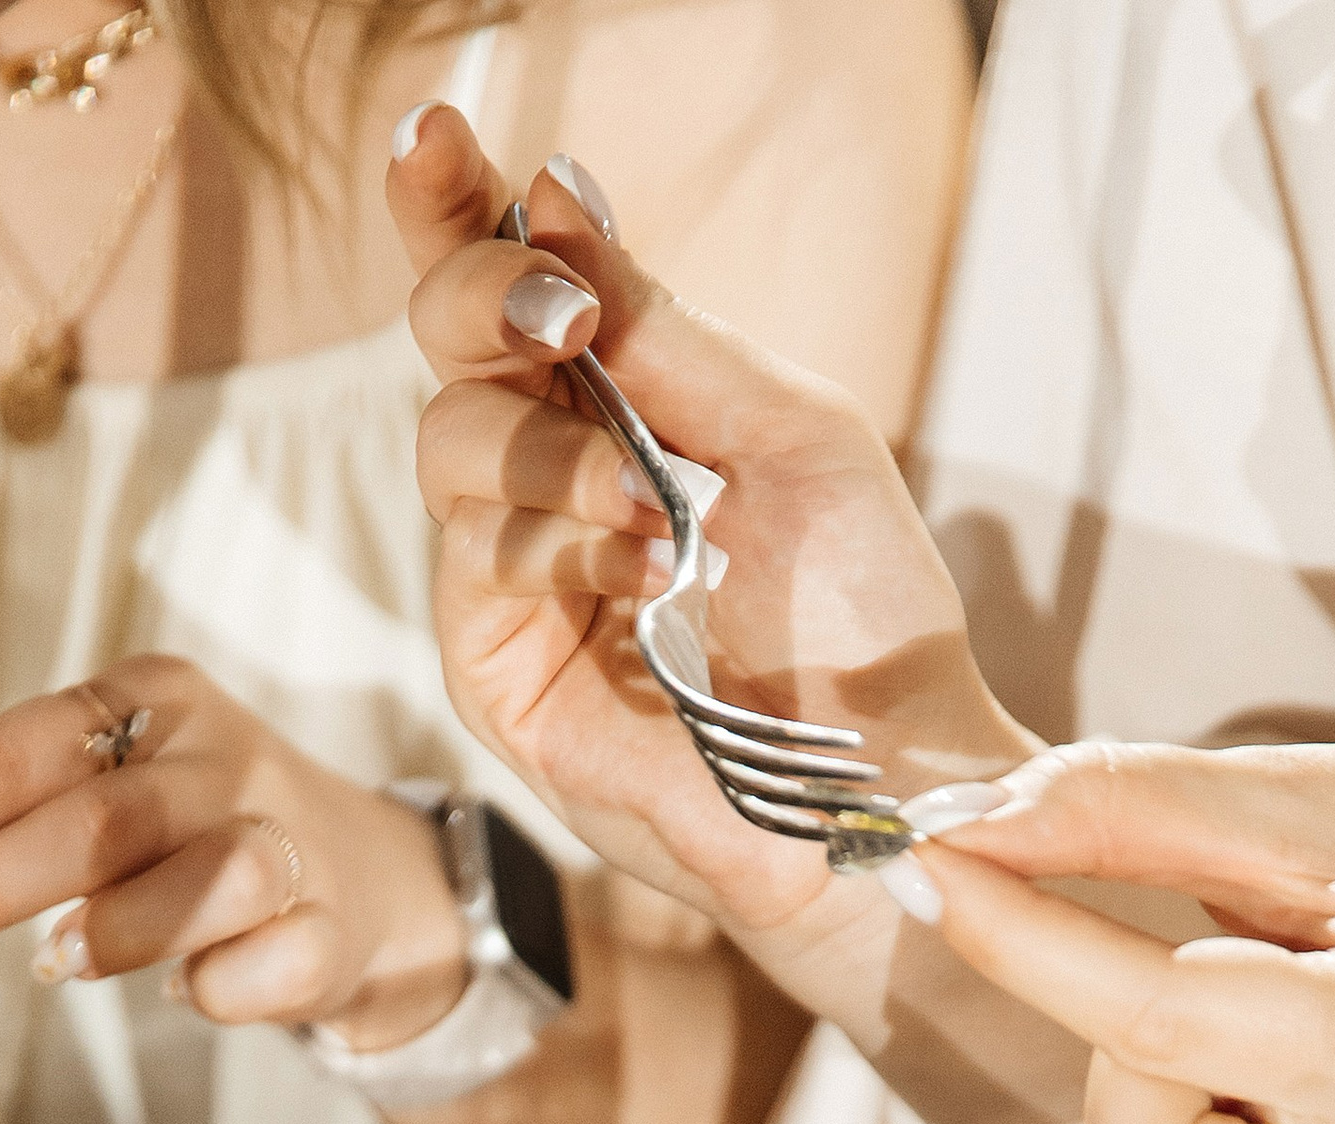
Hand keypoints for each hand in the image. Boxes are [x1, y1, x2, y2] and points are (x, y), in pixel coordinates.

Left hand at [0, 657, 470, 1049]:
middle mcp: (221, 758)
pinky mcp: (326, 931)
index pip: (20, 748)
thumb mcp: (92, 786)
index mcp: (152, 698)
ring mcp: (286, 841)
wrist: (359, 881)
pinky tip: (182, 993)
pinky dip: (215, 988)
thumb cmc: (183, 835)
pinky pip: (268, 965)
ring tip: (49, 965)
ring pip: (207, 878)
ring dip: (116, 930)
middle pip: (98, 817)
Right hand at [387, 110, 1023, 941]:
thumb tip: (556, 196)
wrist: (893, 779)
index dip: (456, 210)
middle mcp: (546, 485)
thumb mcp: (792, 433)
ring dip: (543, 450)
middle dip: (482, 303)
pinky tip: (640, 571)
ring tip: (645, 502)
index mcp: (611, 408)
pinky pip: (474, 568)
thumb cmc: (861, 616)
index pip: (504, 292)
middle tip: (556, 315)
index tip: (442, 133)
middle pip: (444, 352)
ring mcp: (513, 585)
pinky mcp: (499, 679)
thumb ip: (671, 332)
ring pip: (446, 451)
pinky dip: (553, 547)